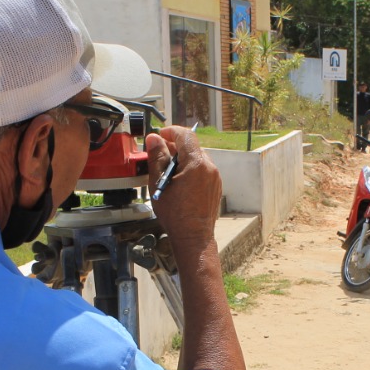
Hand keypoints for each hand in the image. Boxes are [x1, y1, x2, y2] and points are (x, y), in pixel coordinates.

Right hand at [145, 126, 222, 250]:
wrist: (193, 237)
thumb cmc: (176, 215)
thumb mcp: (159, 183)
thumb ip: (157, 158)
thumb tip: (154, 139)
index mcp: (196, 164)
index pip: (185, 135)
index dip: (170, 132)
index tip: (160, 136)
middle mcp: (209, 167)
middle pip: (191, 146)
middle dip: (174, 147)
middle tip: (159, 155)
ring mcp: (215, 177)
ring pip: (197, 158)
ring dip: (182, 159)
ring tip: (167, 172)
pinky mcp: (215, 186)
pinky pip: (202, 170)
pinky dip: (190, 170)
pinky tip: (178, 183)